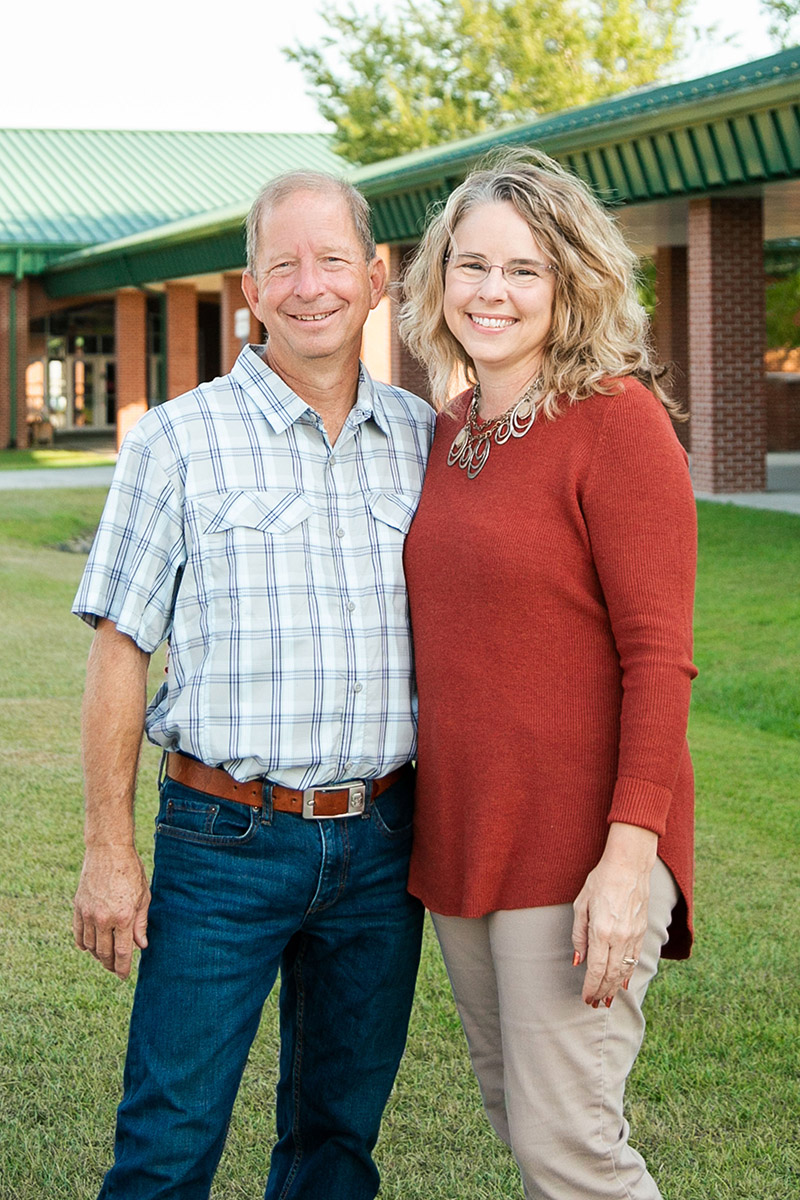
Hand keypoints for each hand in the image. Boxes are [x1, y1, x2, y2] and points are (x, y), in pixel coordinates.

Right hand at [73, 845, 150, 979]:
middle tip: (115, 969)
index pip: (122, 953)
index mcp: (124, 917)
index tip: (124, 976)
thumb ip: (141, 924)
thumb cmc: (131, 871)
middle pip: (104, 953)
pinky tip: (89, 947)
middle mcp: (104, 919)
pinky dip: (83, 943)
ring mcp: (89, 914)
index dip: (123, 968)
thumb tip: (141, 946)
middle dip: (110, 965)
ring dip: (97, 955)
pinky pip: (78, 934)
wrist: (108, 851)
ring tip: (105, 957)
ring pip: (90, 946)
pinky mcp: (78, 907)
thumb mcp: (144, 896)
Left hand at [571, 823, 656, 1006]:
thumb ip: (579, 934)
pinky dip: (629, 973)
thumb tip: (579, 960)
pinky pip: (635, 958)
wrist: (629, 866)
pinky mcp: (643, 931)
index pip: (597, 969)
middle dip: (603, 991)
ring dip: (616, 987)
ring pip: (625, 969)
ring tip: (608, 999)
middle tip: (595, 1004)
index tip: (586, 998)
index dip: (591, 987)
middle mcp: (620, 937)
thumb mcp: (581, 905)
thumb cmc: (600, 881)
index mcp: (602, 931)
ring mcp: (634, 935)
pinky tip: (623, 982)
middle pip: (612, 974)